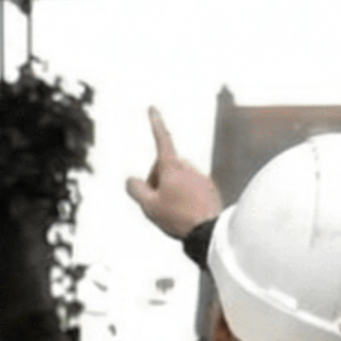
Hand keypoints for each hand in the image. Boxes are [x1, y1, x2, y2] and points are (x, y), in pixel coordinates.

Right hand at [125, 107, 221, 239]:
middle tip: (158, 205)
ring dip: (172, 191)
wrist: (210, 232)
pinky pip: (192, 189)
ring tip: (174, 214)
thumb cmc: (178, 218)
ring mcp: (201, 178)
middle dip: (157, 181)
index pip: (162, 139)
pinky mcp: (210, 189)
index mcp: (172, 167)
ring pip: (179, 180)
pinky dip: (185, 198)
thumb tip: (130, 180)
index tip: (153, 109)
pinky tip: (187, 215)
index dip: (156, 123)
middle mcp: (189, 167)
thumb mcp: (148, 206)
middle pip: (165, 168)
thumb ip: (135, 189)